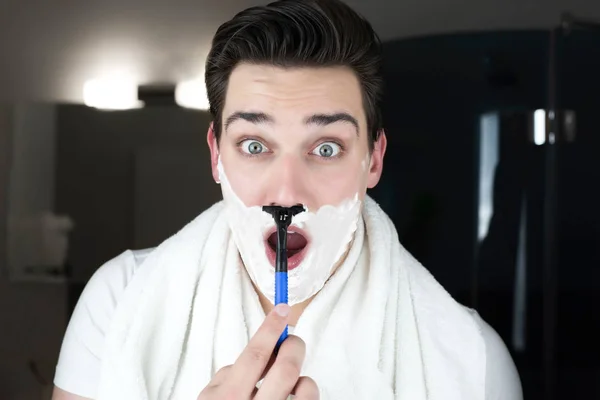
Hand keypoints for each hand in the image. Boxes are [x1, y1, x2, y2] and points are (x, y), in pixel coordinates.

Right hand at [197, 303, 318, 399]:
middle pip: (286, 368)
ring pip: (307, 389)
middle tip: (292, 342)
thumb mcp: (209, 398)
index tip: (283, 309)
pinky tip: (296, 398)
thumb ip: (230, 373)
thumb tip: (262, 351)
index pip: (256, 354)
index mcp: (228, 397)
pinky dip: (307, 396)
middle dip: (294, 347)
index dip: (271, 327)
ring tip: (295, 381)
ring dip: (304, 377)